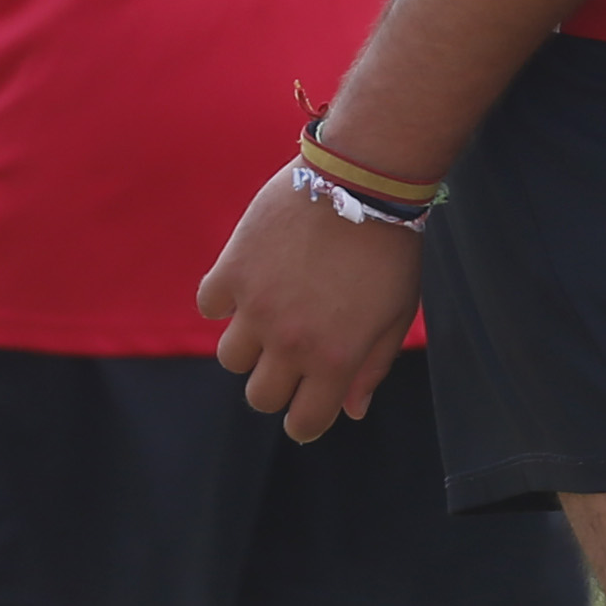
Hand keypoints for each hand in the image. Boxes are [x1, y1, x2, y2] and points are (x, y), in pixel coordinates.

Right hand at [200, 169, 422, 442]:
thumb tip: (352, 411)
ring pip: (231, 358)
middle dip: (276, 386)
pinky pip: (210, 306)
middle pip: (260, 396)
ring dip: (249, 346)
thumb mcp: (395, 317)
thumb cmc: (389, 251)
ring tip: (270, 317)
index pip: (304, 422)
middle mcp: (290, 341)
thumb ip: (371, 368)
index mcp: (334, 360)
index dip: (304, 424)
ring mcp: (257, 307)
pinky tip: (249, 284)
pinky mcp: (233, 269)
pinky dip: (224, 301)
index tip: (305, 413)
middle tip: (289, 361)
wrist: (362, 182)